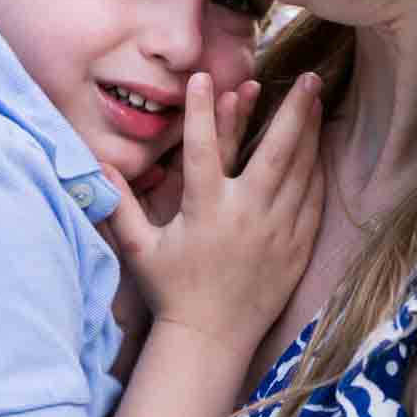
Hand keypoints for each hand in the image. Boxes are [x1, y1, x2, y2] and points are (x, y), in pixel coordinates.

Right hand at [103, 71, 323, 349]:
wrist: (211, 339)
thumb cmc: (171, 290)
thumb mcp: (139, 248)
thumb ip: (119, 205)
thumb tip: (97, 165)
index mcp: (205, 210)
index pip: (203, 148)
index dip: (202, 111)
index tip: (206, 77)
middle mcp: (245, 215)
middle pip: (276, 152)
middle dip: (293, 111)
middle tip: (308, 78)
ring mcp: (276, 232)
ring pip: (300, 172)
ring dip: (310, 134)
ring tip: (317, 101)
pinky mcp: (295, 248)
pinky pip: (312, 202)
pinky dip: (316, 173)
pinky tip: (318, 150)